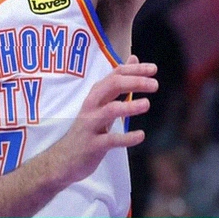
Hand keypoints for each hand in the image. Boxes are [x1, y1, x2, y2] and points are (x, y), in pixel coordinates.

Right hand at [53, 55, 156, 183]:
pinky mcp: (93, 145)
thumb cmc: (88, 127)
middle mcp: (92, 105)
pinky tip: (141, 135)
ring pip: (110, 110)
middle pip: (113, 86)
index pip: (116, 74)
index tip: (154, 69)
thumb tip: (133, 58)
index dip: (135, 70)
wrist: (63, 159)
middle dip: (135, 82)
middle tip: (155, 84)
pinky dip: (127, 137)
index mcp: (96, 94)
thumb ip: (118, 82)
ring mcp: (91, 124)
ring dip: (129, 106)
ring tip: (147, 104)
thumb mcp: (101, 101)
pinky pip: (111, 140)